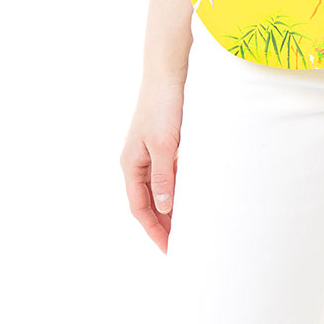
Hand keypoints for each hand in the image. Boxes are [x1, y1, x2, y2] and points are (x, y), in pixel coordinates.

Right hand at [120, 76, 185, 253]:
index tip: (170, 249)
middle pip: (148, 203)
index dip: (154, 230)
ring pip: (159, 191)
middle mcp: (137, 163)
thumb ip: (163, 177)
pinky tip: (192, 201)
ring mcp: (150, 155)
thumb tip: (164, 208)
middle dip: (162, 226)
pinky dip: (178, 192)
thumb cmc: (163, 106)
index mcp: (131, 165)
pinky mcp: (164, 146)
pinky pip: (169, 177)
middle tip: (183, 246)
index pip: (140, 208)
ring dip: (171, 211)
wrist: (168, 74)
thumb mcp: (164, 145)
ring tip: (189, 230)